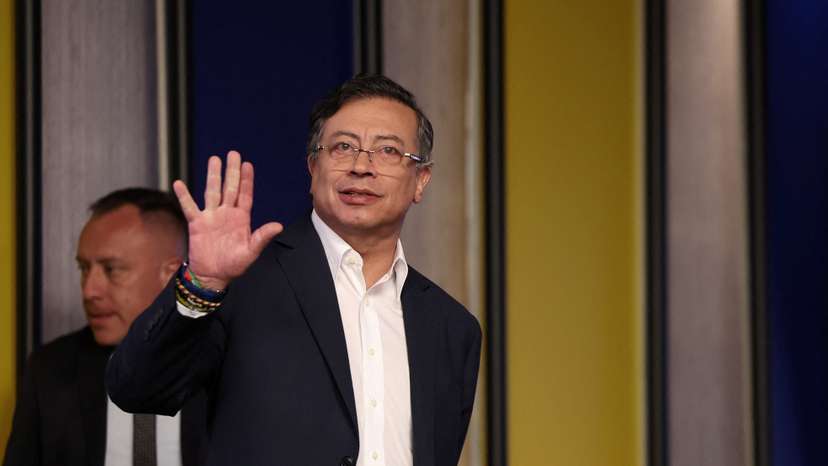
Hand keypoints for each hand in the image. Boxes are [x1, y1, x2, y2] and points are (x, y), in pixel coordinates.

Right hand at [173, 151, 282, 289]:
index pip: (245, 194)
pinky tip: (179, 183)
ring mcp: (211, 217)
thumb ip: (262, 237)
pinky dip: (184, 196)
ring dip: (213, 176)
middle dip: (232, 171)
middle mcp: (226, 213)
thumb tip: (278, 225)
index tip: (248, 164)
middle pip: (230, 187)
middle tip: (233, 153)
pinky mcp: (197, 224)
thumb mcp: (251, 251)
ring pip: (212, 192)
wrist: (213, 276)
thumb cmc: (234, 265)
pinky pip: (189, 207)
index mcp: (241, 218)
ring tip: (214, 159)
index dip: (247, 180)